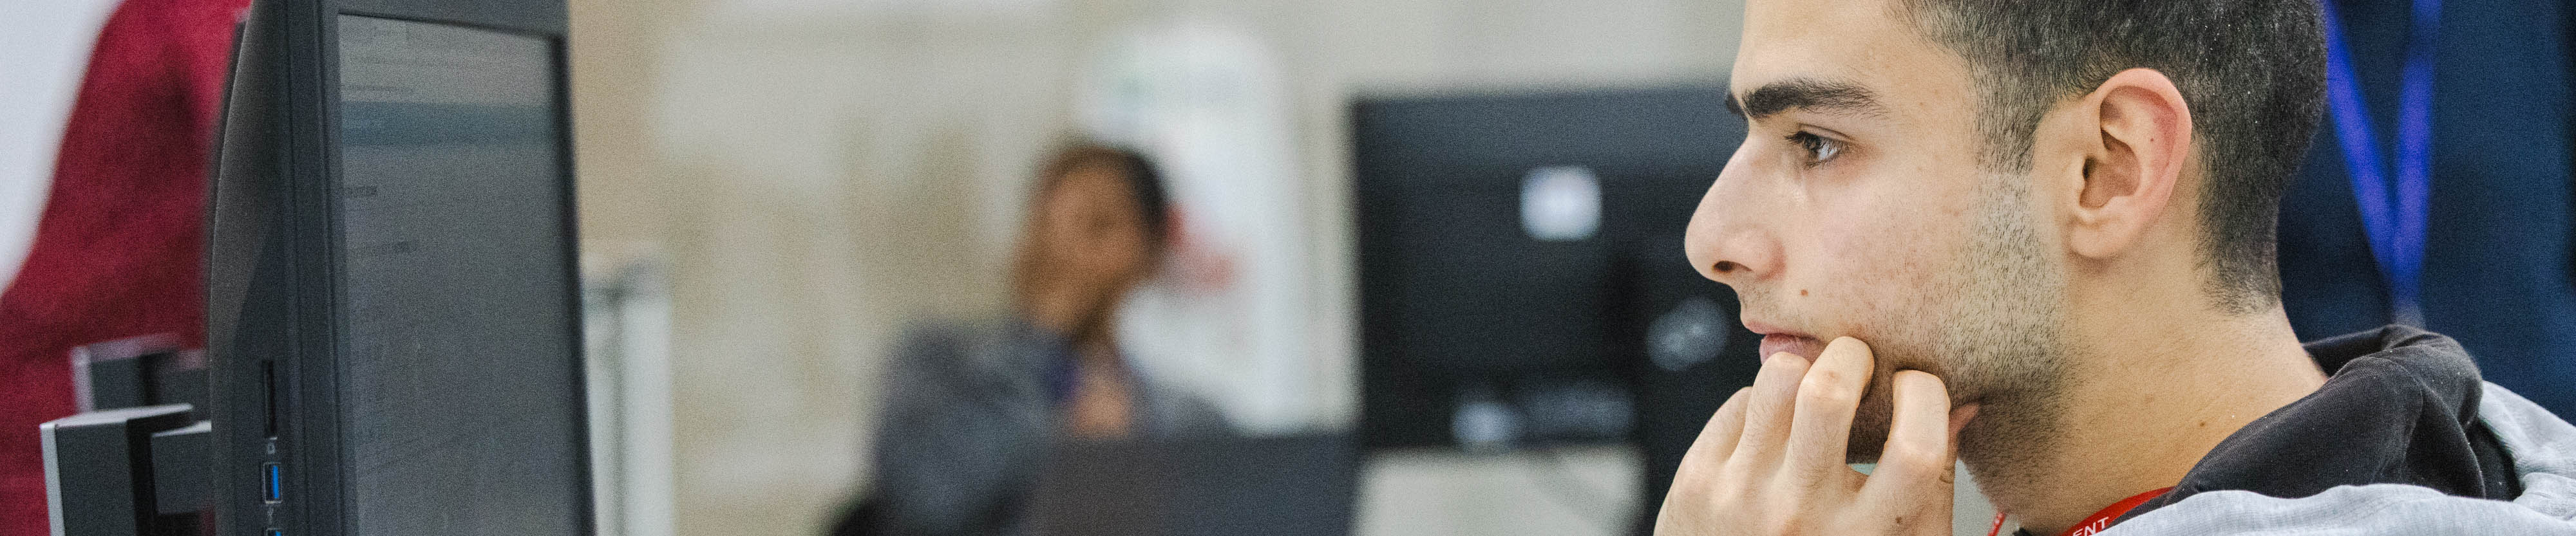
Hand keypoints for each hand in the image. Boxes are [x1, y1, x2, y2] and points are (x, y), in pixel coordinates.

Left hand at [1654, 337, 1977, 535]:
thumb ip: (1933, 481)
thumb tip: (1965, 404)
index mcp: (1868, 535)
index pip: (1916, 448)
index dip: (1927, 397)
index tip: (1918, 386)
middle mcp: (1803, 515)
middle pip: (1829, 392)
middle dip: (1853, 354)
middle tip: (1860, 360)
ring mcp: (1743, 496)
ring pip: (1778, 378)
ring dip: (1804, 366)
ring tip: (1815, 387)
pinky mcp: (1699, 481)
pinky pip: (1740, 402)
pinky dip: (1764, 401)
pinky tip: (1776, 430)